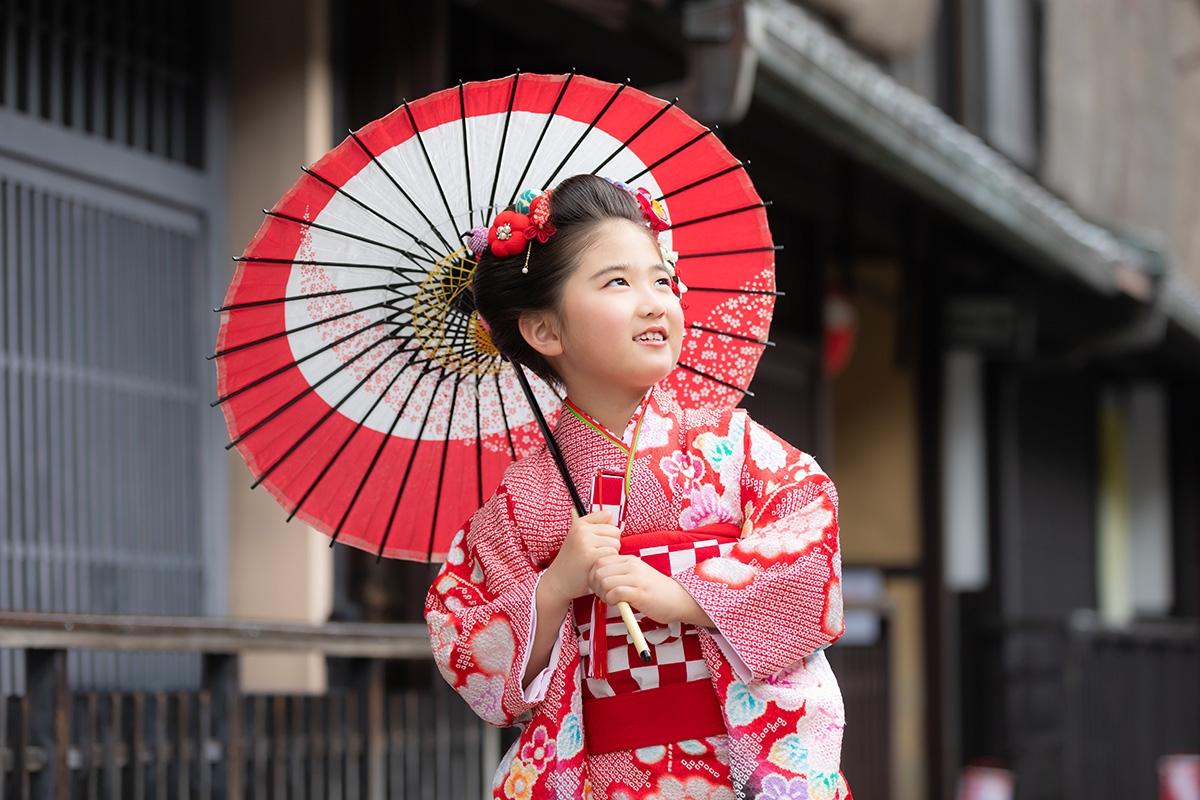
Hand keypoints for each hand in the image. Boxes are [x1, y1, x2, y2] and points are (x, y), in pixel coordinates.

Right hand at [541, 511, 619, 603]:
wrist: (558, 581)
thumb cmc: (573, 561)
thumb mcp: (579, 539)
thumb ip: (596, 529)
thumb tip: (614, 524)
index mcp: (579, 523)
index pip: (607, 515)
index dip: (607, 529)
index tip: (597, 541)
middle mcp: (581, 529)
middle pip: (615, 531)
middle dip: (610, 544)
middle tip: (596, 554)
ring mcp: (585, 542)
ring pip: (616, 544)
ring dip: (610, 555)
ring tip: (595, 561)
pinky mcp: (590, 556)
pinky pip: (612, 554)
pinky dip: (608, 563)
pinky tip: (596, 567)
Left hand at [589, 555, 712, 626]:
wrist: (678, 599)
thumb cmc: (654, 591)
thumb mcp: (635, 576)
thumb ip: (619, 574)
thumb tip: (596, 579)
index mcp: (629, 559)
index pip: (599, 561)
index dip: (594, 575)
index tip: (600, 587)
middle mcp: (632, 565)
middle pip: (598, 570)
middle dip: (595, 586)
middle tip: (604, 595)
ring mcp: (636, 578)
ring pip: (604, 581)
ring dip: (603, 594)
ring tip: (611, 600)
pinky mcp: (640, 592)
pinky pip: (614, 592)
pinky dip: (611, 600)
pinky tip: (618, 604)